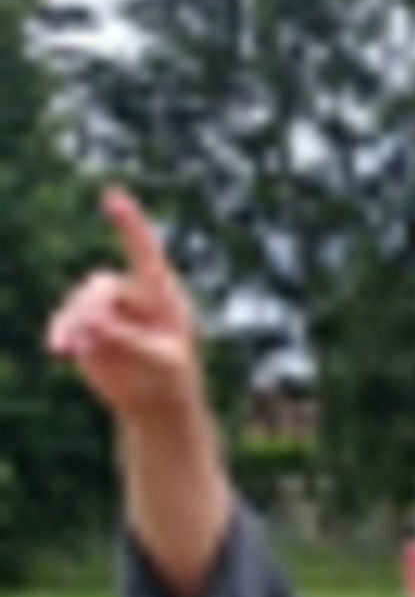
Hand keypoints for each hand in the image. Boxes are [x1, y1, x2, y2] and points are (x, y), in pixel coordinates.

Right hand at [44, 190, 209, 437]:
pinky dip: (62, 332)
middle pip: (100, 287)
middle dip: (89, 309)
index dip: (129, 224)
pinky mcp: (86, 327)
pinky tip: (59, 349)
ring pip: (79, 304)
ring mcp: (106, 310)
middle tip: (84, 337)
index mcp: (162, 294)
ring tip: (64, 349)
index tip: (113, 195)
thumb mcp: (162, 362)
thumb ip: (130, 341)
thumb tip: (91, 324)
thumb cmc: (172, 378)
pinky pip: (67, 321)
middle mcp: (131, 295)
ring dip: (70, 323)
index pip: (145, 253)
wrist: (156, 401)